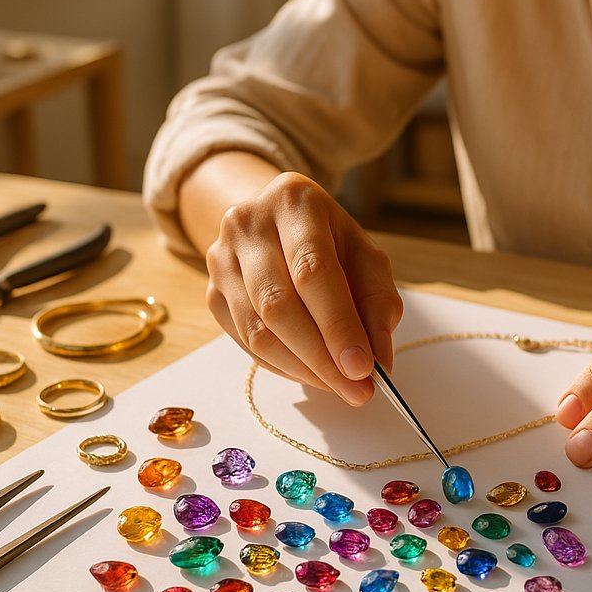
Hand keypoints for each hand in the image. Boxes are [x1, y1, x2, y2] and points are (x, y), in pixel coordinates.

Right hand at [204, 171, 402, 404]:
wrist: (277, 224)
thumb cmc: (330, 241)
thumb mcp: (365, 257)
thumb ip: (377, 304)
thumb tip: (379, 361)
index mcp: (294, 202)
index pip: (313, 270)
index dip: (338, 323)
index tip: (363, 367)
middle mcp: (248, 224)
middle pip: (279, 304)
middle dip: (321, 356)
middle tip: (356, 390)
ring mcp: (221, 259)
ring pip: (257, 330)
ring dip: (303, 368)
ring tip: (338, 386)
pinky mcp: (211, 293)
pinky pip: (245, 342)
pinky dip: (282, 366)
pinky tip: (310, 373)